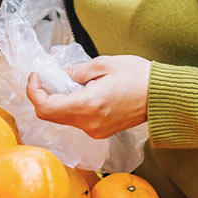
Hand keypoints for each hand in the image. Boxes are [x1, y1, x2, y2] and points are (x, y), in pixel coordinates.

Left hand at [25, 55, 151, 139]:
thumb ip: (74, 71)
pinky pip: (76, 121)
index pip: (46, 107)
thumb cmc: (138, 76)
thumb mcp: (103, 64)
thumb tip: (55, 74)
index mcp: (88, 106)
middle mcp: (89, 124)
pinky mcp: (100, 132)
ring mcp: (95, 131)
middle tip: (47, 76)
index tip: (36, 75)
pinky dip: (71, 106)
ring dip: (58, 100)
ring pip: (63, 118)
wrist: (163, 97)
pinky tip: (81, 92)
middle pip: (51, 115)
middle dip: (43, 95)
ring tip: (68, 81)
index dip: (34, 91)